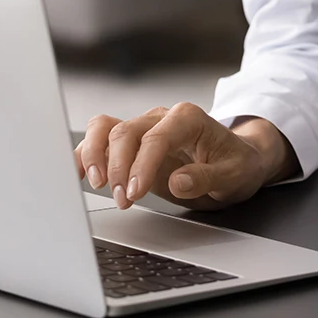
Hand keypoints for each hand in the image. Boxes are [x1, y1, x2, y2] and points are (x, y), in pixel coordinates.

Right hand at [74, 104, 274, 211]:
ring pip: (106, 127)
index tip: (134, 193)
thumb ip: (206, 177)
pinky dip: (86, 153)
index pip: (157, 136)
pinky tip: (79, 174)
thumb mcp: (233, 175)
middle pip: (126, 131)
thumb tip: (178, 180)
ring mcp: (145, 128)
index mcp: (189, 119)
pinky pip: (101, 138)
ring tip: (98, 185)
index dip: (141, 164)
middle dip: (118, 167)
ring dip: (96, 156)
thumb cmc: (237, 164)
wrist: (238, 159)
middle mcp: (163, 117)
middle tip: (124, 200)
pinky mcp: (133, 144)